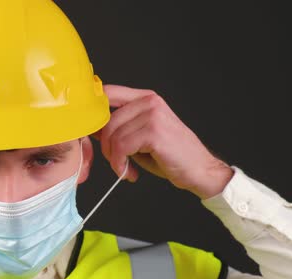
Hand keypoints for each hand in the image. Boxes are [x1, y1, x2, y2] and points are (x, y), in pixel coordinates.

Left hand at [92, 84, 233, 199]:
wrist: (199, 169)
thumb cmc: (170, 155)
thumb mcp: (140, 136)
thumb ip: (120, 126)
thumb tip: (93, 127)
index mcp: (145, 98)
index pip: (108, 93)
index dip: (93, 112)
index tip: (92, 133)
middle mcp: (149, 101)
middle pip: (106, 120)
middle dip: (106, 146)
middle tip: (116, 162)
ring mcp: (153, 114)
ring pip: (112, 136)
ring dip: (114, 159)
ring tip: (125, 169)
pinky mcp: (154, 132)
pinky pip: (121, 148)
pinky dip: (120, 165)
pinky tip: (130, 172)